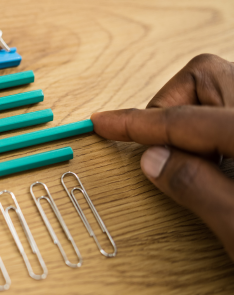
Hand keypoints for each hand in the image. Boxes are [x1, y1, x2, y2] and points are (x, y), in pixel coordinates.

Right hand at [91, 54, 233, 260]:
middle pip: (203, 76)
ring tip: (189, 156)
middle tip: (158, 148)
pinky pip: (228, 106)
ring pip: (219, 86)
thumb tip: (152, 160)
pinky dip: (208, 124)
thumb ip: (195, 188)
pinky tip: (212, 157)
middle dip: (168, 107)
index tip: (103, 123)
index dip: (134, 124)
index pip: (180, 120)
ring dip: (190, 113)